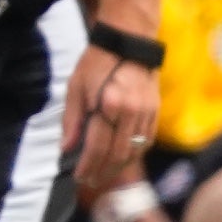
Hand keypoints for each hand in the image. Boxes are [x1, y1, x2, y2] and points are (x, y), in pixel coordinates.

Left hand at [64, 43, 158, 190]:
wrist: (127, 41)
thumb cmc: (97, 62)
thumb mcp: (76, 88)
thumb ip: (72, 120)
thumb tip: (66, 149)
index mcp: (107, 104)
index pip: (96, 147)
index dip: (87, 166)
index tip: (79, 176)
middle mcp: (129, 111)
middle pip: (116, 154)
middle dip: (102, 171)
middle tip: (91, 181)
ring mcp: (145, 112)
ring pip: (133, 151)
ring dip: (118, 168)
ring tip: (105, 174)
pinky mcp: (155, 110)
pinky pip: (146, 141)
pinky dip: (134, 154)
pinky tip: (122, 160)